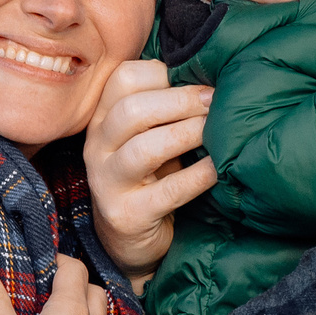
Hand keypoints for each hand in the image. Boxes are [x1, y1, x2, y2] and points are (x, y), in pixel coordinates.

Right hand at [83, 59, 215, 288]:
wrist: (129, 240)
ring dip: (187, 134)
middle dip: (181, 101)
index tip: (195, 83)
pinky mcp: (127, 215)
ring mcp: (107, 183)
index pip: (123, 79)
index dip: (161, 75)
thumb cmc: (149, 177)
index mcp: (102, 119)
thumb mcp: (149, 136)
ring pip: (145, 148)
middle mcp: (98, 147)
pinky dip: (198, 176)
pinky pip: (168, 191)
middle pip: (132, 109)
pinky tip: (217, 169)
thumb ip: (165, 108)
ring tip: (215, 132)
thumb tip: (212, 74)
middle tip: (215, 103)